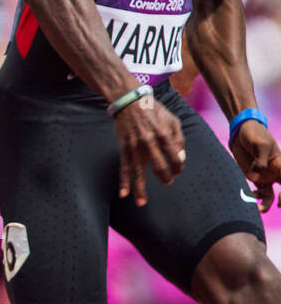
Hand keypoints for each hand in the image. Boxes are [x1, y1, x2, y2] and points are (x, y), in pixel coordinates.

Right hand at [113, 92, 186, 206]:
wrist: (130, 101)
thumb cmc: (154, 111)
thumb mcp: (172, 120)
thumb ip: (179, 139)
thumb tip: (180, 159)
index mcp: (164, 134)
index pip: (175, 157)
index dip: (178, 167)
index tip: (177, 170)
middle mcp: (150, 142)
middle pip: (159, 167)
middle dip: (164, 178)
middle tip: (167, 181)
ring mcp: (135, 146)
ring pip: (138, 171)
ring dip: (140, 189)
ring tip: (142, 203)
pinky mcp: (124, 147)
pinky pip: (124, 167)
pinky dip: (124, 181)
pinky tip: (124, 194)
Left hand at [231, 121, 280, 210]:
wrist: (241, 132)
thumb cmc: (254, 134)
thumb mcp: (259, 143)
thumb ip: (260, 160)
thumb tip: (256, 175)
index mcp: (280, 163)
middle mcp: (275, 172)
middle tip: (279, 206)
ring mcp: (265, 177)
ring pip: (271, 196)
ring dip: (267, 204)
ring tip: (260, 210)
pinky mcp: (255, 179)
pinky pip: (259, 193)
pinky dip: (256, 198)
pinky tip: (250, 197)